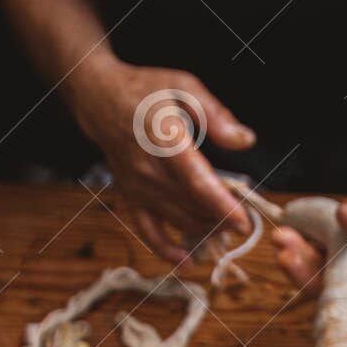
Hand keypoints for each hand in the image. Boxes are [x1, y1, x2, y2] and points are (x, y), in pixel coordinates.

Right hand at [67, 55, 254, 262]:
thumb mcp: (183, 87)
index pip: (197, 182)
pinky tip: (188, 260)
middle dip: (222, 221)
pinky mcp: (131, 198)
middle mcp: (148, 170)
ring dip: (205, 231)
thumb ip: (216, 115)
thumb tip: (245, 140)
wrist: (100, 100)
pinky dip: (167, 250)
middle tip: (245, 224)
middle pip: (191, 207)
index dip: (222, 206)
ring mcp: (138, 188)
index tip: (245, 221)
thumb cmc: (146, 91)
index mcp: (164, 140)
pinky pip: (148, 231)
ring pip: (177, 220)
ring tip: (228, 231)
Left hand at [272, 162, 346, 337]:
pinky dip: (304, 247)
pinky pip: (323, 258)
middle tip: (285, 256)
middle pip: (346, 296)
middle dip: (312, 279)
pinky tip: (287, 228)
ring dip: (301, 262)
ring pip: (329, 278)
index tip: (341, 329)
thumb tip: (343, 217)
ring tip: (281, 237)